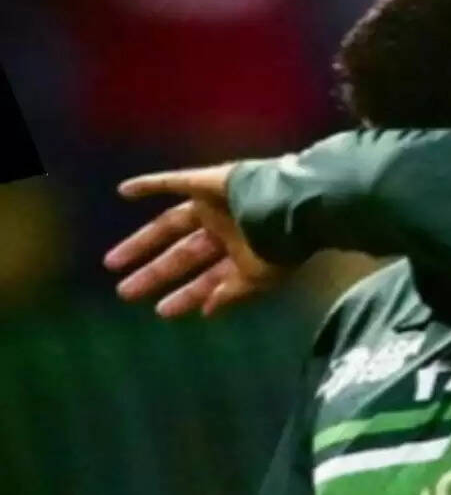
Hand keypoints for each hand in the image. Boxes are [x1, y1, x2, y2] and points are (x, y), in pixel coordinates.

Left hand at [104, 164, 288, 317]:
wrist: (294, 209)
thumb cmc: (281, 248)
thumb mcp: (258, 279)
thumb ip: (231, 294)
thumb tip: (207, 312)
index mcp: (238, 255)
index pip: (204, 279)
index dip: (183, 296)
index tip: (161, 311)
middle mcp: (223, 232)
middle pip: (179, 256)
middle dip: (154, 275)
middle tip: (124, 294)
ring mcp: (213, 206)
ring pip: (168, 227)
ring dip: (141, 244)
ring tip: (112, 264)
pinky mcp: (206, 182)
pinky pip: (172, 182)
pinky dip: (149, 185)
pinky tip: (123, 191)